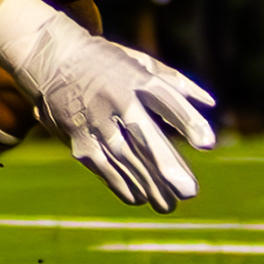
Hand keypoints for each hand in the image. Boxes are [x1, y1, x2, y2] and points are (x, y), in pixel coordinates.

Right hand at [0, 0, 215, 210]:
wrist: (52, 58)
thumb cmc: (107, 63)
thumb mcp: (141, 62)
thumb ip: (177, 83)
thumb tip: (211, 103)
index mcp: (136, 78)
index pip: (166, 100)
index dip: (187, 121)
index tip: (208, 143)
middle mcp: (115, 99)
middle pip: (143, 135)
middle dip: (166, 165)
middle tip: (189, 191)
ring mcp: (94, 120)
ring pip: (123, 157)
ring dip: (148, 184)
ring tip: (169, 205)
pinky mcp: (77, 138)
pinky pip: (102, 166)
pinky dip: (121, 184)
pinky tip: (140, 198)